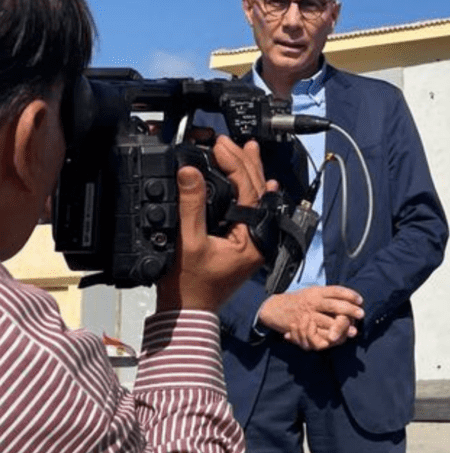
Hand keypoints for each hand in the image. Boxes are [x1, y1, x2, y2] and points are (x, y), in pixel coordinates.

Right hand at [156, 137, 272, 311]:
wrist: (188, 311)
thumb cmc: (190, 286)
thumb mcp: (189, 242)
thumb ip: (191, 205)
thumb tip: (190, 172)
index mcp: (253, 238)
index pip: (250, 190)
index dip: (234, 163)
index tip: (220, 144)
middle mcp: (258, 238)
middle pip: (258, 191)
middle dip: (245, 162)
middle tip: (231, 141)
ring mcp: (252, 241)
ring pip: (255, 199)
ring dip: (248, 173)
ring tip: (245, 150)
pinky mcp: (242, 243)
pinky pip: (249, 211)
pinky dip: (246, 192)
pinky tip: (252, 183)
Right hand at [259, 285, 364, 350]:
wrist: (275, 308)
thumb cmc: (298, 301)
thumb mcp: (312, 292)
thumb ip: (327, 295)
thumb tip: (347, 299)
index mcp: (316, 292)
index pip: (336, 290)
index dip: (349, 294)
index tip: (360, 300)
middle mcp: (312, 302)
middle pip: (334, 305)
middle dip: (349, 310)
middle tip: (361, 314)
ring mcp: (307, 315)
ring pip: (328, 322)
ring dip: (342, 328)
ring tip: (353, 332)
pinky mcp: (302, 327)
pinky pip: (317, 334)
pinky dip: (327, 338)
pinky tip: (336, 340)